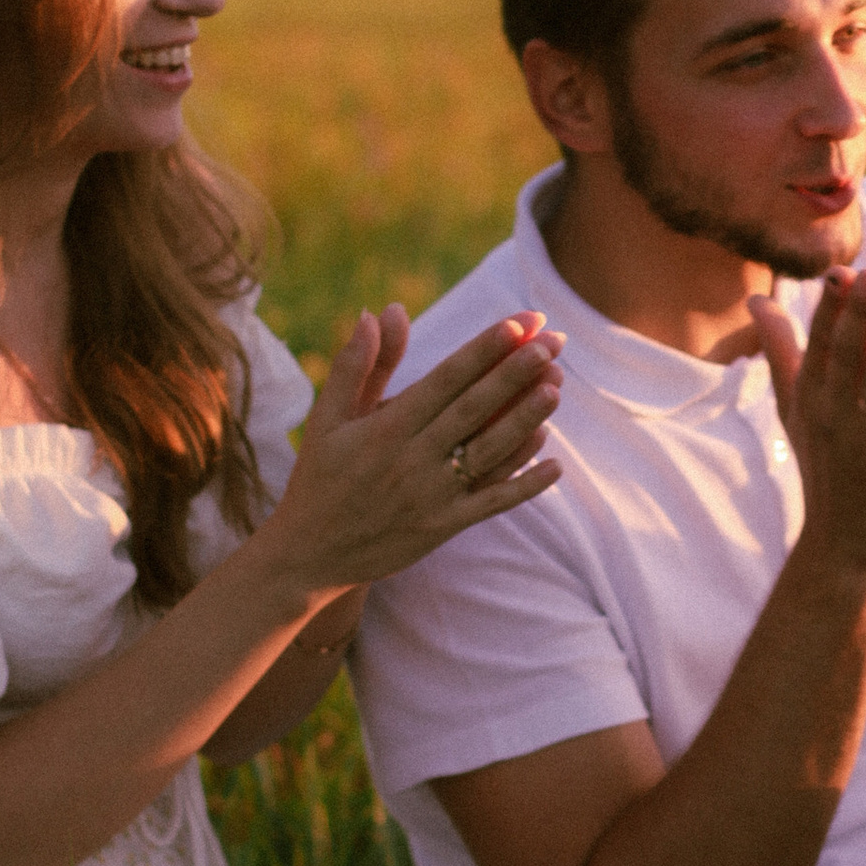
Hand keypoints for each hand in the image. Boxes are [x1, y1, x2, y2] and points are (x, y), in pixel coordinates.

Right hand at [266, 308, 562, 592]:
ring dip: (525, 420)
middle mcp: (411, 460)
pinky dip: (523, 486)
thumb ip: (357, 365)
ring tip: (557, 387)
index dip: (482, 351)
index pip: (444, 380)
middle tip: (552, 342)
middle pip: (474, 409)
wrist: (308, 555)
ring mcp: (430, 497)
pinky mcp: (441, 528)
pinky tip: (555, 464)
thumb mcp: (328, 418)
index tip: (517, 324)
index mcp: (385, 428)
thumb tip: (377, 310)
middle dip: (515, 373)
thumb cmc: (319, 477)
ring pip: (488, 453)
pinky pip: (490, 504)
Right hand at [747, 267, 865, 590]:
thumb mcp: (794, 409)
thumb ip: (781, 351)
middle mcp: (835, 416)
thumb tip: (757, 299)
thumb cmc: (825, 466)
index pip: (820, 345)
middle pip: (848, 358)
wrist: (847, 546)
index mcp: (811, 398)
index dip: (832, 310)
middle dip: (859, 317)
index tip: (842, 272)